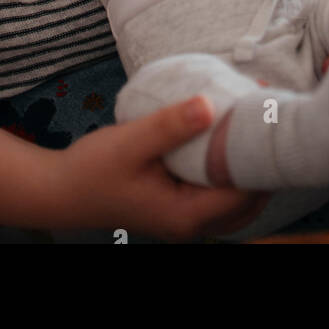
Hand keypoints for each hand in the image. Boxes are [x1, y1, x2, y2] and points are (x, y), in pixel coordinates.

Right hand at [49, 96, 270, 239]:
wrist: (60, 191)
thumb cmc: (92, 169)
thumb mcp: (131, 142)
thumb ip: (170, 125)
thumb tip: (211, 104)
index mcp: (186, 215)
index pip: (244, 192)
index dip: (261, 156)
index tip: (268, 115)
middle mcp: (192, 223)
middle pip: (250, 200)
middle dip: (262, 161)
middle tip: (267, 114)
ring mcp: (187, 217)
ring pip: (237, 198)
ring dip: (248, 164)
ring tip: (252, 121)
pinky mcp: (180, 204)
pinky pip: (219, 190)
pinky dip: (230, 167)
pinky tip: (227, 134)